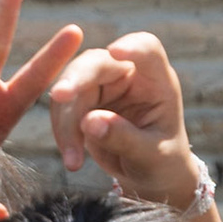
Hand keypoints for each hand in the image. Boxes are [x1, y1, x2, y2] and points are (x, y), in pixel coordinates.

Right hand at [46, 31, 200, 207]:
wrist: (148, 175)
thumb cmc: (162, 162)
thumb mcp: (151, 156)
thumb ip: (125, 138)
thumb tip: (90, 122)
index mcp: (157, 81)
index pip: (147, 50)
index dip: (131, 46)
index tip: (115, 51)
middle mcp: (128, 76)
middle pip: (97, 62)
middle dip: (76, 79)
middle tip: (60, 96)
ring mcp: (104, 86)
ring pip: (72, 86)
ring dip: (65, 121)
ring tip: (73, 162)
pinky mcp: (84, 101)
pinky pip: (62, 107)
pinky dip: (62, 131)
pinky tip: (72, 159)